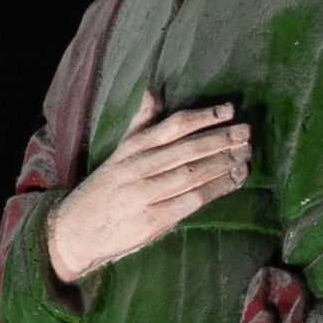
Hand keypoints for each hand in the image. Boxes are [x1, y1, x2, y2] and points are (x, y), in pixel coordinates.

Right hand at [44, 87, 249, 280]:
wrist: (75, 231)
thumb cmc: (104, 190)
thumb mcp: (118, 153)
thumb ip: (140, 124)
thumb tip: (153, 91)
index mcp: (131, 149)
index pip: (172, 126)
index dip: (203, 116)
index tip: (229, 109)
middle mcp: (137, 168)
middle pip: (187, 149)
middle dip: (220, 139)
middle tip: (247, 131)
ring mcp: (145, 194)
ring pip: (192, 173)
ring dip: (223, 163)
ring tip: (246, 154)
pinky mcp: (153, 220)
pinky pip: (192, 200)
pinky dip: (216, 189)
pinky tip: (234, 181)